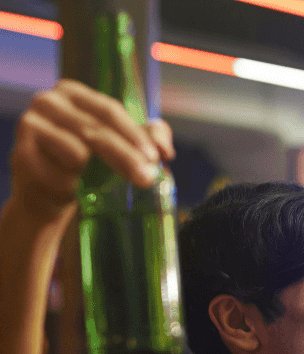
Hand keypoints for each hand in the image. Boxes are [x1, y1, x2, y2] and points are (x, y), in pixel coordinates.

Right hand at [10, 79, 173, 218]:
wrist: (49, 191)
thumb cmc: (89, 165)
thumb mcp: (122, 147)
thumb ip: (148, 139)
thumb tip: (166, 150)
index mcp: (73, 93)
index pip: (109, 110)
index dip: (134, 135)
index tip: (156, 158)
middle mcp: (47, 102)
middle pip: (96, 131)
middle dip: (126, 158)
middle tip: (147, 179)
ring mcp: (29, 125)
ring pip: (76, 153)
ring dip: (93, 176)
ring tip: (89, 182)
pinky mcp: (20, 154)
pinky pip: (58, 175)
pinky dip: (71, 187)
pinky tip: (70, 189)